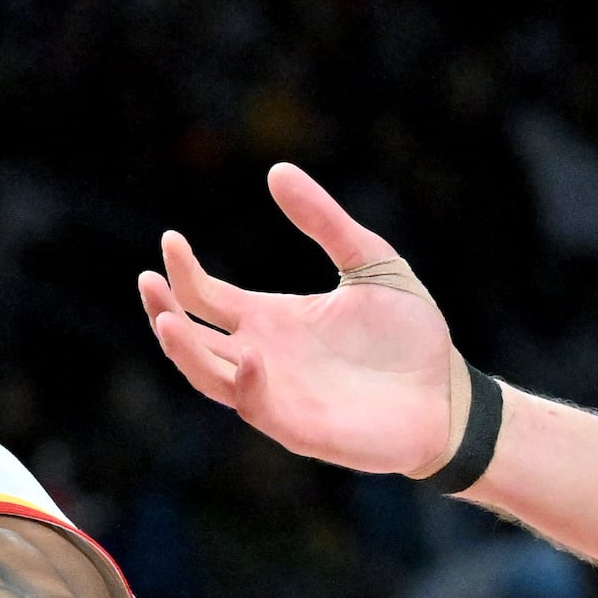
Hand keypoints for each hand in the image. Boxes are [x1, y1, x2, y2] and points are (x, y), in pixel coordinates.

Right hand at [141, 164, 468, 477]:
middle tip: (148, 279)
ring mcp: (276, 394)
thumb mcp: (370, 261)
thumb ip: (324, 221)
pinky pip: (257, 408)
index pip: (206, 298)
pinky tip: (251, 353)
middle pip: (190, 339)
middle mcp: (262, 357)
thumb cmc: (410, 336)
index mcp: (271, 320)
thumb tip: (277, 170)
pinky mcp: (299, 427)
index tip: (171, 239)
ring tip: (166, 320)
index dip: (183, 272)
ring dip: (184, 352)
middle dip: (164, 312)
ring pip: (208, 376)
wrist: (450, 395)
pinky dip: (246, 385)